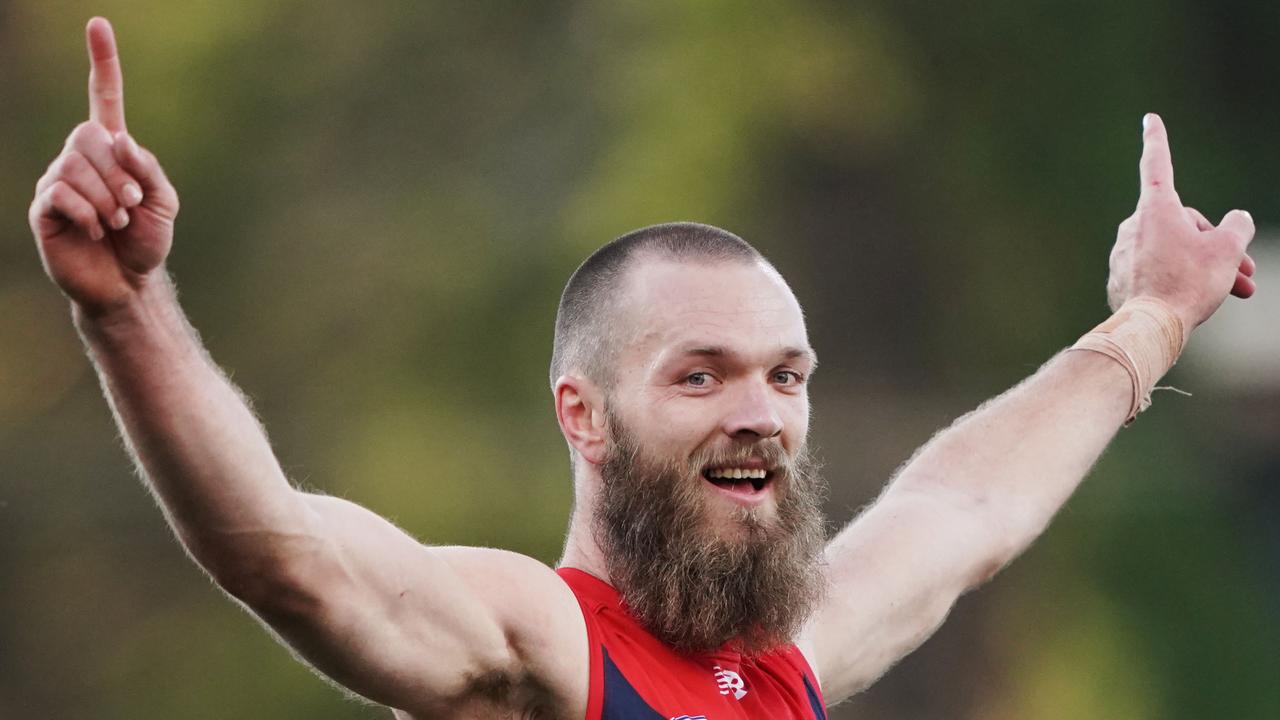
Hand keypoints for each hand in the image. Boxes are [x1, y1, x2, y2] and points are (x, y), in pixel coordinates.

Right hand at [29, 17, 179, 315]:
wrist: (129, 283)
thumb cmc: (146, 241)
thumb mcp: (164, 203)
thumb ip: (148, 168)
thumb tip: (119, 139)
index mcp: (113, 151)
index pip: (104, 97)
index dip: (102, 63)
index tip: (98, 24)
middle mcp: (80, 158)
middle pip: (89, 136)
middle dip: (118, 173)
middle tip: (132, 205)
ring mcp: (58, 180)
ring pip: (75, 165)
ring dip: (106, 198)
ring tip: (116, 222)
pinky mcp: (44, 207)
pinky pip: (60, 192)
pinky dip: (88, 212)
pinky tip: (96, 230)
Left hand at [1106, 113, 1255, 329]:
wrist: (1150, 327)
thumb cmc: (1189, 283)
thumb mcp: (1228, 250)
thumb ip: (1237, 227)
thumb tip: (1236, 219)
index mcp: (1156, 208)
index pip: (1157, 164)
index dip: (1157, 139)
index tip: (1149, 119)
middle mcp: (1134, 225)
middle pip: (1184, 226)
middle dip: (1217, 245)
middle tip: (1245, 273)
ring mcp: (1123, 253)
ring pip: (1174, 251)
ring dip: (1205, 267)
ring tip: (1236, 290)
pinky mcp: (1120, 278)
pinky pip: (1156, 271)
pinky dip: (1178, 280)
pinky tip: (1195, 301)